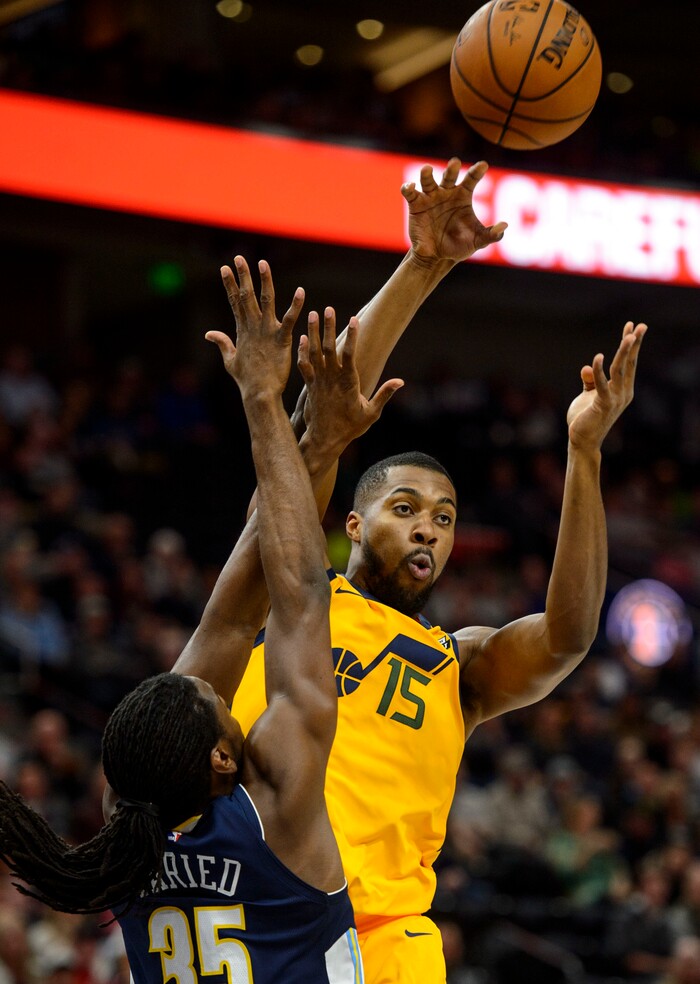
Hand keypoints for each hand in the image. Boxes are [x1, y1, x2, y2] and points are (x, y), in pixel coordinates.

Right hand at [205, 256, 304, 399]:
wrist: (259, 394)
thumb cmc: (247, 380)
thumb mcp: (230, 360)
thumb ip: (222, 343)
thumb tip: (209, 333)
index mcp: (242, 330)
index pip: (234, 302)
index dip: (230, 284)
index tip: (224, 268)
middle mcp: (253, 327)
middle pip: (246, 296)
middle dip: (242, 276)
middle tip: (238, 258)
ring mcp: (267, 332)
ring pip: (266, 301)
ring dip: (264, 281)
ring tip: (263, 263)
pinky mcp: (282, 339)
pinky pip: (289, 319)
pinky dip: (295, 305)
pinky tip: (300, 291)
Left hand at [297, 307, 402, 454]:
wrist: (324, 440)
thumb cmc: (350, 428)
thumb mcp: (371, 414)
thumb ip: (384, 395)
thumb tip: (401, 381)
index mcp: (348, 383)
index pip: (350, 355)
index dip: (352, 336)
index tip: (354, 319)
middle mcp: (331, 379)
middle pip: (329, 348)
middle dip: (329, 327)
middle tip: (329, 308)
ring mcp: (319, 381)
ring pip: (314, 353)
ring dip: (313, 333)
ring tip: (311, 313)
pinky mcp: (310, 386)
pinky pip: (304, 365)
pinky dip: (302, 351)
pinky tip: (301, 337)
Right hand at [401, 158, 506, 264]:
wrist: (436, 257)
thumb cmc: (459, 246)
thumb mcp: (477, 241)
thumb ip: (491, 234)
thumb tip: (505, 226)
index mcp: (463, 196)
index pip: (471, 179)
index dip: (477, 172)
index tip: (483, 165)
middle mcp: (447, 192)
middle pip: (449, 176)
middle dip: (451, 169)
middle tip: (455, 163)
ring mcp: (430, 197)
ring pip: (428, 181)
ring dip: (426, 174)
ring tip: (426, 169)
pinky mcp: (416, 205)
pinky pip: (411, 193)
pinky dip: (408, 188)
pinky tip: (410, 187)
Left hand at [567, 321, 646, 450]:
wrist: (582, 440)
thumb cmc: (586, 418)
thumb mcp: (588, 395)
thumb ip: (590, 381)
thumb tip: (587, 367)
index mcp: (622, 389)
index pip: (628, 363)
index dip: (631, 345)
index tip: (632, 327)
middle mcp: (623, 393)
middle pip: (629, 363)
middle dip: (633, 344)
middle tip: (639, 325)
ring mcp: (616, 399)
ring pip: (621, 370)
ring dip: (625, 352)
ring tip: (628, 336)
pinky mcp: (604, 404)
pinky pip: (603, 384)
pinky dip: (599, 370)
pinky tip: (598, 357)